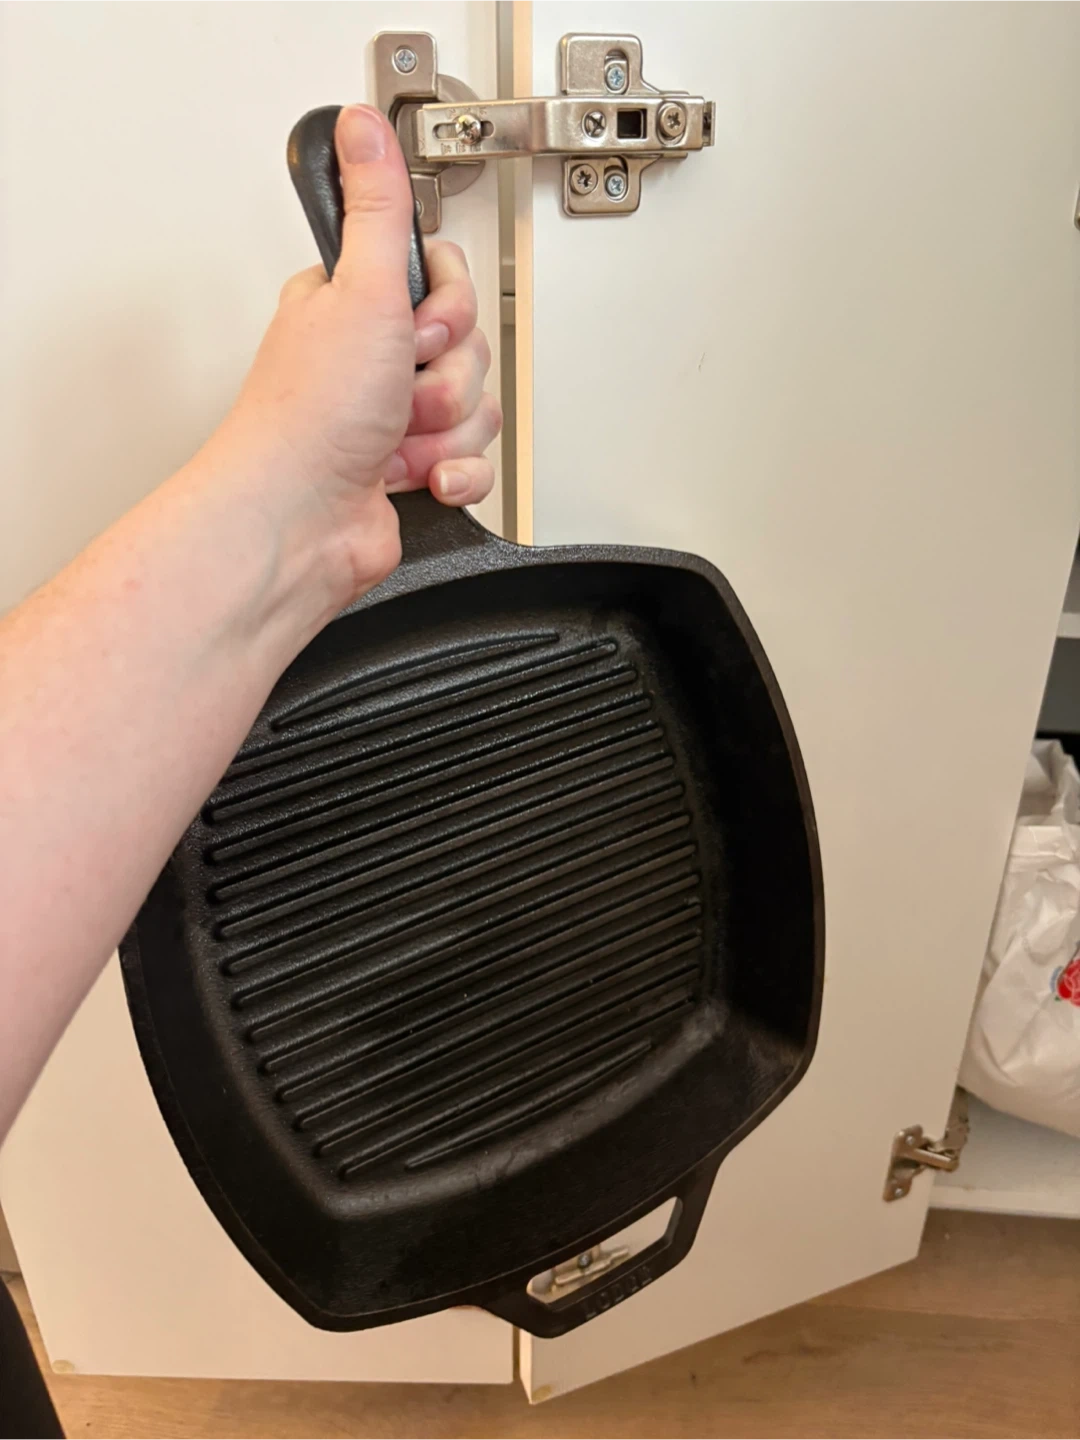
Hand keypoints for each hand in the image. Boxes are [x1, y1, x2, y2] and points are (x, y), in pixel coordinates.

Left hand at [203, 104, 500, 612]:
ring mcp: (391, 418)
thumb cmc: (310, 419)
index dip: (447, 309)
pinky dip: (451, 473)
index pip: (447, 280)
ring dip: (443, 431)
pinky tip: (412, 477)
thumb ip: (378, 209)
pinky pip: (471, 461)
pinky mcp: (412, 470)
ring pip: (474, 407)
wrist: (299, 521)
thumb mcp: (360, 291)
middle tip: (398, 390)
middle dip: (443, 379)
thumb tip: (363, 127)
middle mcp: (372, 358)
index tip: (414, 327)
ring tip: (394, 441)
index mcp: (355, 304)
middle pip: (468, 347)